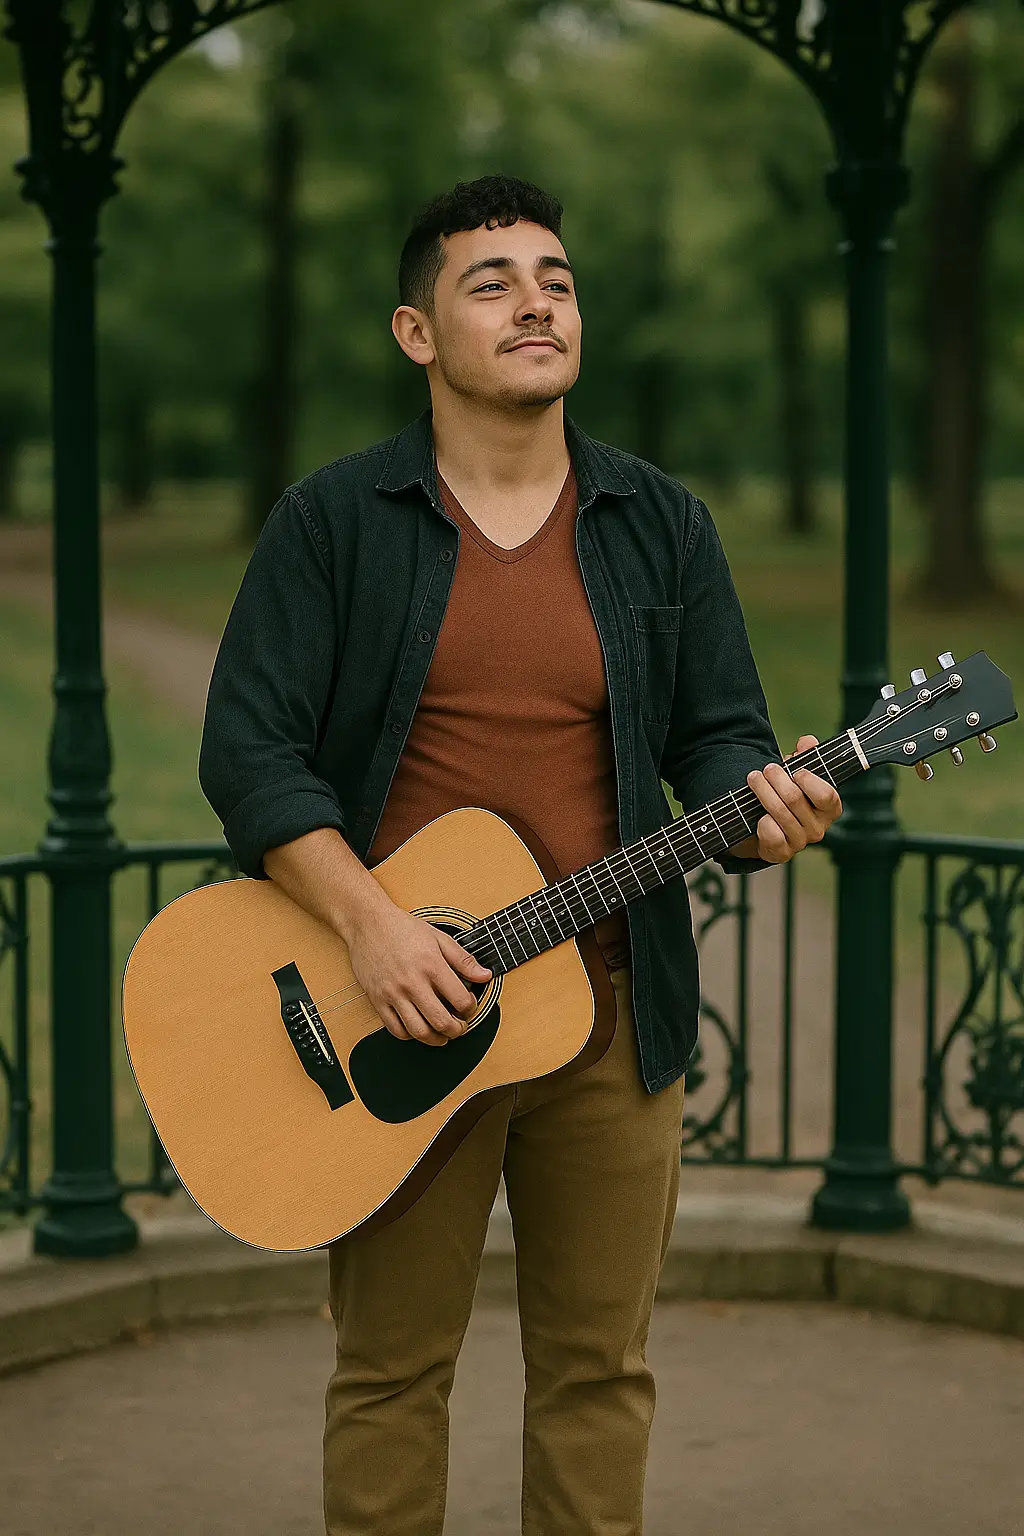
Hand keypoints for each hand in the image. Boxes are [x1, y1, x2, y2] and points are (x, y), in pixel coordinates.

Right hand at [346, 892, 491, 1046]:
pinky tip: (418, 1028)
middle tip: (460, 1027)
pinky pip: (395, 1029)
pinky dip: (410, 1035)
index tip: (469, 1006)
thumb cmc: (402, 928)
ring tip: (442, 1035)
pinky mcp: (378, 1000)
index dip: (471, 1008)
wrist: (367, 923)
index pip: (460, 1000)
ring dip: (435, 1039)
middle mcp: (412, 982)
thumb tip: (485, 976)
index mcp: (432, 965)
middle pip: (441, 1021)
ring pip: (418, 1031)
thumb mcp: (439, 938)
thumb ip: (463, 960)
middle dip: (457, 1031)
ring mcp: (393, 993)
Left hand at [739, 735, 842, 864]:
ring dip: (763, 791)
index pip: (827, 796)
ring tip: (754, 778)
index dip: (810, 781)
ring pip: (779, 812)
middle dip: (777, 779)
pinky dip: (762, 822)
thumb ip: (806, 754)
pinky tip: (758, 815)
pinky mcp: (782, 853)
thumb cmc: (788, 794)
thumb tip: (807, 742)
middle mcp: (819, 828)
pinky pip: (771, 835)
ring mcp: (800, 842)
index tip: (796, 770)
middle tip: (766, 769)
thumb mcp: (798, 772)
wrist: (767, 824)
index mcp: (830, 808)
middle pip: (795, 799)